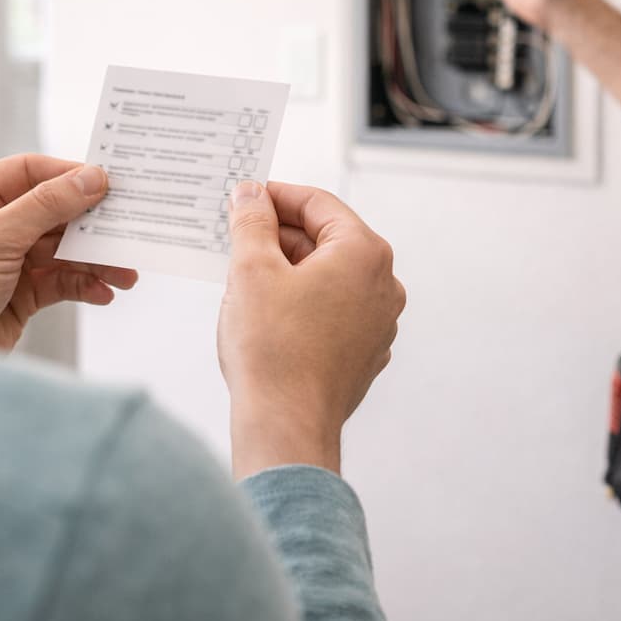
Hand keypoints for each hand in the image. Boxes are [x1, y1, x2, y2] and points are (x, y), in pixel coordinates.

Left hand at [0, 155, 137, 350]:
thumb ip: (46, 206)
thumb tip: (91, 177)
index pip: (29, 172)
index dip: (70, 176)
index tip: (110, 184)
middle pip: (52, 211)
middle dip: (90, 225)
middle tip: (127, 229)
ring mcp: (3, 259)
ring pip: (61, 249)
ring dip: (94, 260)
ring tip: (125, 273)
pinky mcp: (17, 293)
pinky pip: (59, 280)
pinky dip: (83, 285)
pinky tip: (104, 292)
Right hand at [220, 181, 405, 478]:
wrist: (286, 425)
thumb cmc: (273, 350)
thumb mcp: (251, 269)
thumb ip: (252, 221)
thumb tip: (251, 195)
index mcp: (364, 254)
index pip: (318, 204)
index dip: (276, 196)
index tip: (246, 198)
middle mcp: (383, 285)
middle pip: (326, 239)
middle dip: (280, 235)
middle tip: (237, 237)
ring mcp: (378, 322)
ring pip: (328, 276)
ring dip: (289, 269)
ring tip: (245, 277)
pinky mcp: (364, 352)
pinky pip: (332, 310)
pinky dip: (302, 302)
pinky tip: (267, 313)